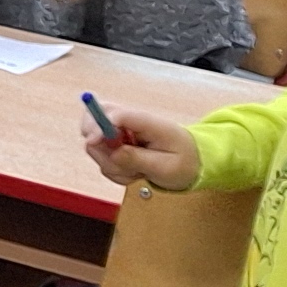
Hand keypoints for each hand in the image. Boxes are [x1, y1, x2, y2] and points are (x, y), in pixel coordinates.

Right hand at [83, 107, 199, 191]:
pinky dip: (114, 170)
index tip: (93, 141)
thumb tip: (113, 153)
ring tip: (136, 172)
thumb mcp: (166, 167)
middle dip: (98, 146)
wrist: (193, 164)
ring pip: (96, 144)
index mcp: (148, 122)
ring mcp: (122, 133)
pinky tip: (133, 172)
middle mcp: (131, 124)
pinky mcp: (117, 145)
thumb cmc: (184, 162)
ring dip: (110, 163)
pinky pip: (102, 157)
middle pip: (95, 119)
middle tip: (117, 163)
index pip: (115, 114)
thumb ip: (137, 159)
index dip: (99, 124)